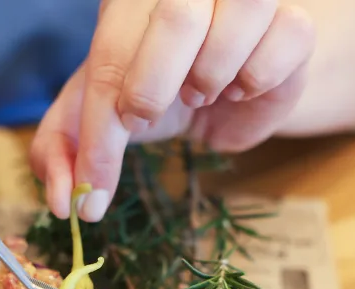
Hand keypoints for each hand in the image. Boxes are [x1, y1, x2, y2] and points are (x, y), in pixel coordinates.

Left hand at [31, 0, 314, 221]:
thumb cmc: (161, 94)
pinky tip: (240, 87)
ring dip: (207, 82)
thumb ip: (67, 147)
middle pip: (174, 23)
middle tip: (146, 118)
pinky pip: (281, 44)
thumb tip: (61, 202)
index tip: (91, 195)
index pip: (109, 59)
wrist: (229, 92)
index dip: (98, 136)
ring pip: (230, 27)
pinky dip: (255, 81)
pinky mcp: (293, 21)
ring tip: (198, 93)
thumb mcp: (104, 117)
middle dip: (153, 93)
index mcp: (130, 0)